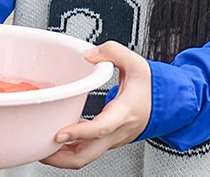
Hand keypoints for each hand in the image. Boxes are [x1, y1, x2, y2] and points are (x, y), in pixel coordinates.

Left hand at [40, 42, 151, 168]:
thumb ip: (112, 52)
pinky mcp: (108, 140)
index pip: (100, 129)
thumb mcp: (135, 63)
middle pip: (87, 155)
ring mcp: (112, 139)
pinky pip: (87, 150)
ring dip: (62, 156)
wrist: (170, 104)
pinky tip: (56, 139)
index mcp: (123, 113)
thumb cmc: (152, 87)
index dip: (78, 133)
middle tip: (39, 149)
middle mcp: (116, 131)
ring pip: (85, 157)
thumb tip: (88, 54)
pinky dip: (70, 148)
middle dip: (60, 157)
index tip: (58, 134)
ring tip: (40, 148)